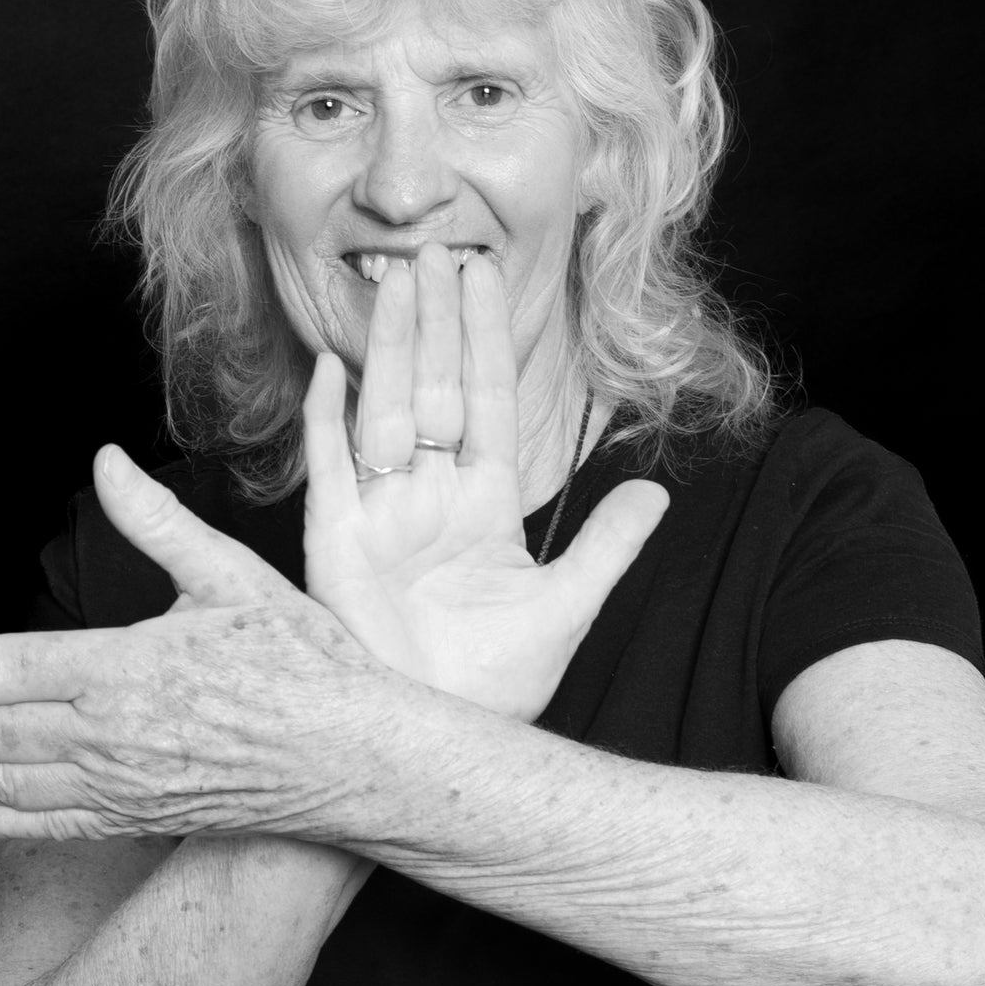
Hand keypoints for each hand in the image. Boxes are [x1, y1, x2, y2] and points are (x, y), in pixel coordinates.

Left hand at [0, 446, 384, 841]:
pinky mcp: (144, 819)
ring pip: (5, 783)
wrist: (362, 757)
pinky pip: (52, 826)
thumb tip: (106, 461)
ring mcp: (124, 786)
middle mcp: (111, 735)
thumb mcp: (233, 576)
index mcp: (124, 667)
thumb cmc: (308, 662)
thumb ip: (158, 523)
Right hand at [301, 245, 667, 718]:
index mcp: (483, 504)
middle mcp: (428, 497)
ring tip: (395, 280)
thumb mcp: (566, 605)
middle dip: (435, 320)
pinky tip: (332, 367)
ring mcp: (380, 515)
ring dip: (389, 346)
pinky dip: (326, 419)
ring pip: (384, 410)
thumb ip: (607, 545)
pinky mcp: (336, 543)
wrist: (440, 737)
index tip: (484, 272)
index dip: (484, 337)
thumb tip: (658, 491)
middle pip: (433, 389)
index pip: (486, 399)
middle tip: (435, 248)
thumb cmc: (495, 683)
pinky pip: (329, 469)